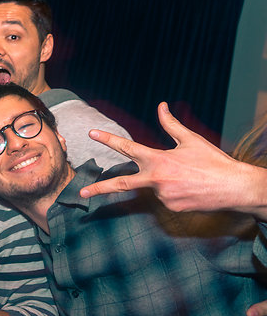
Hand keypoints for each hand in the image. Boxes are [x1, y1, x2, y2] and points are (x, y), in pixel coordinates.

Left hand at [79, 102, 255, 213]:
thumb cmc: (213, 161)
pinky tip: (192, 189)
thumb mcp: (191, 140)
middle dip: (99, 188)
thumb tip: (161, 106)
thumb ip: (170, 125)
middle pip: (121, 183)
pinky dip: (174, 192)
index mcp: (158, 159)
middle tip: (81, 191)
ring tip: (190, 178)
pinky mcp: (171, 209)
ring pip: (154, 187)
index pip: (127, 148)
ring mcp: (162, 197)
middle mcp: (156, 180)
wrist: (235, 188)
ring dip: (165, 182)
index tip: (91, 133)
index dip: (108, 139)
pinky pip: (166, 198)